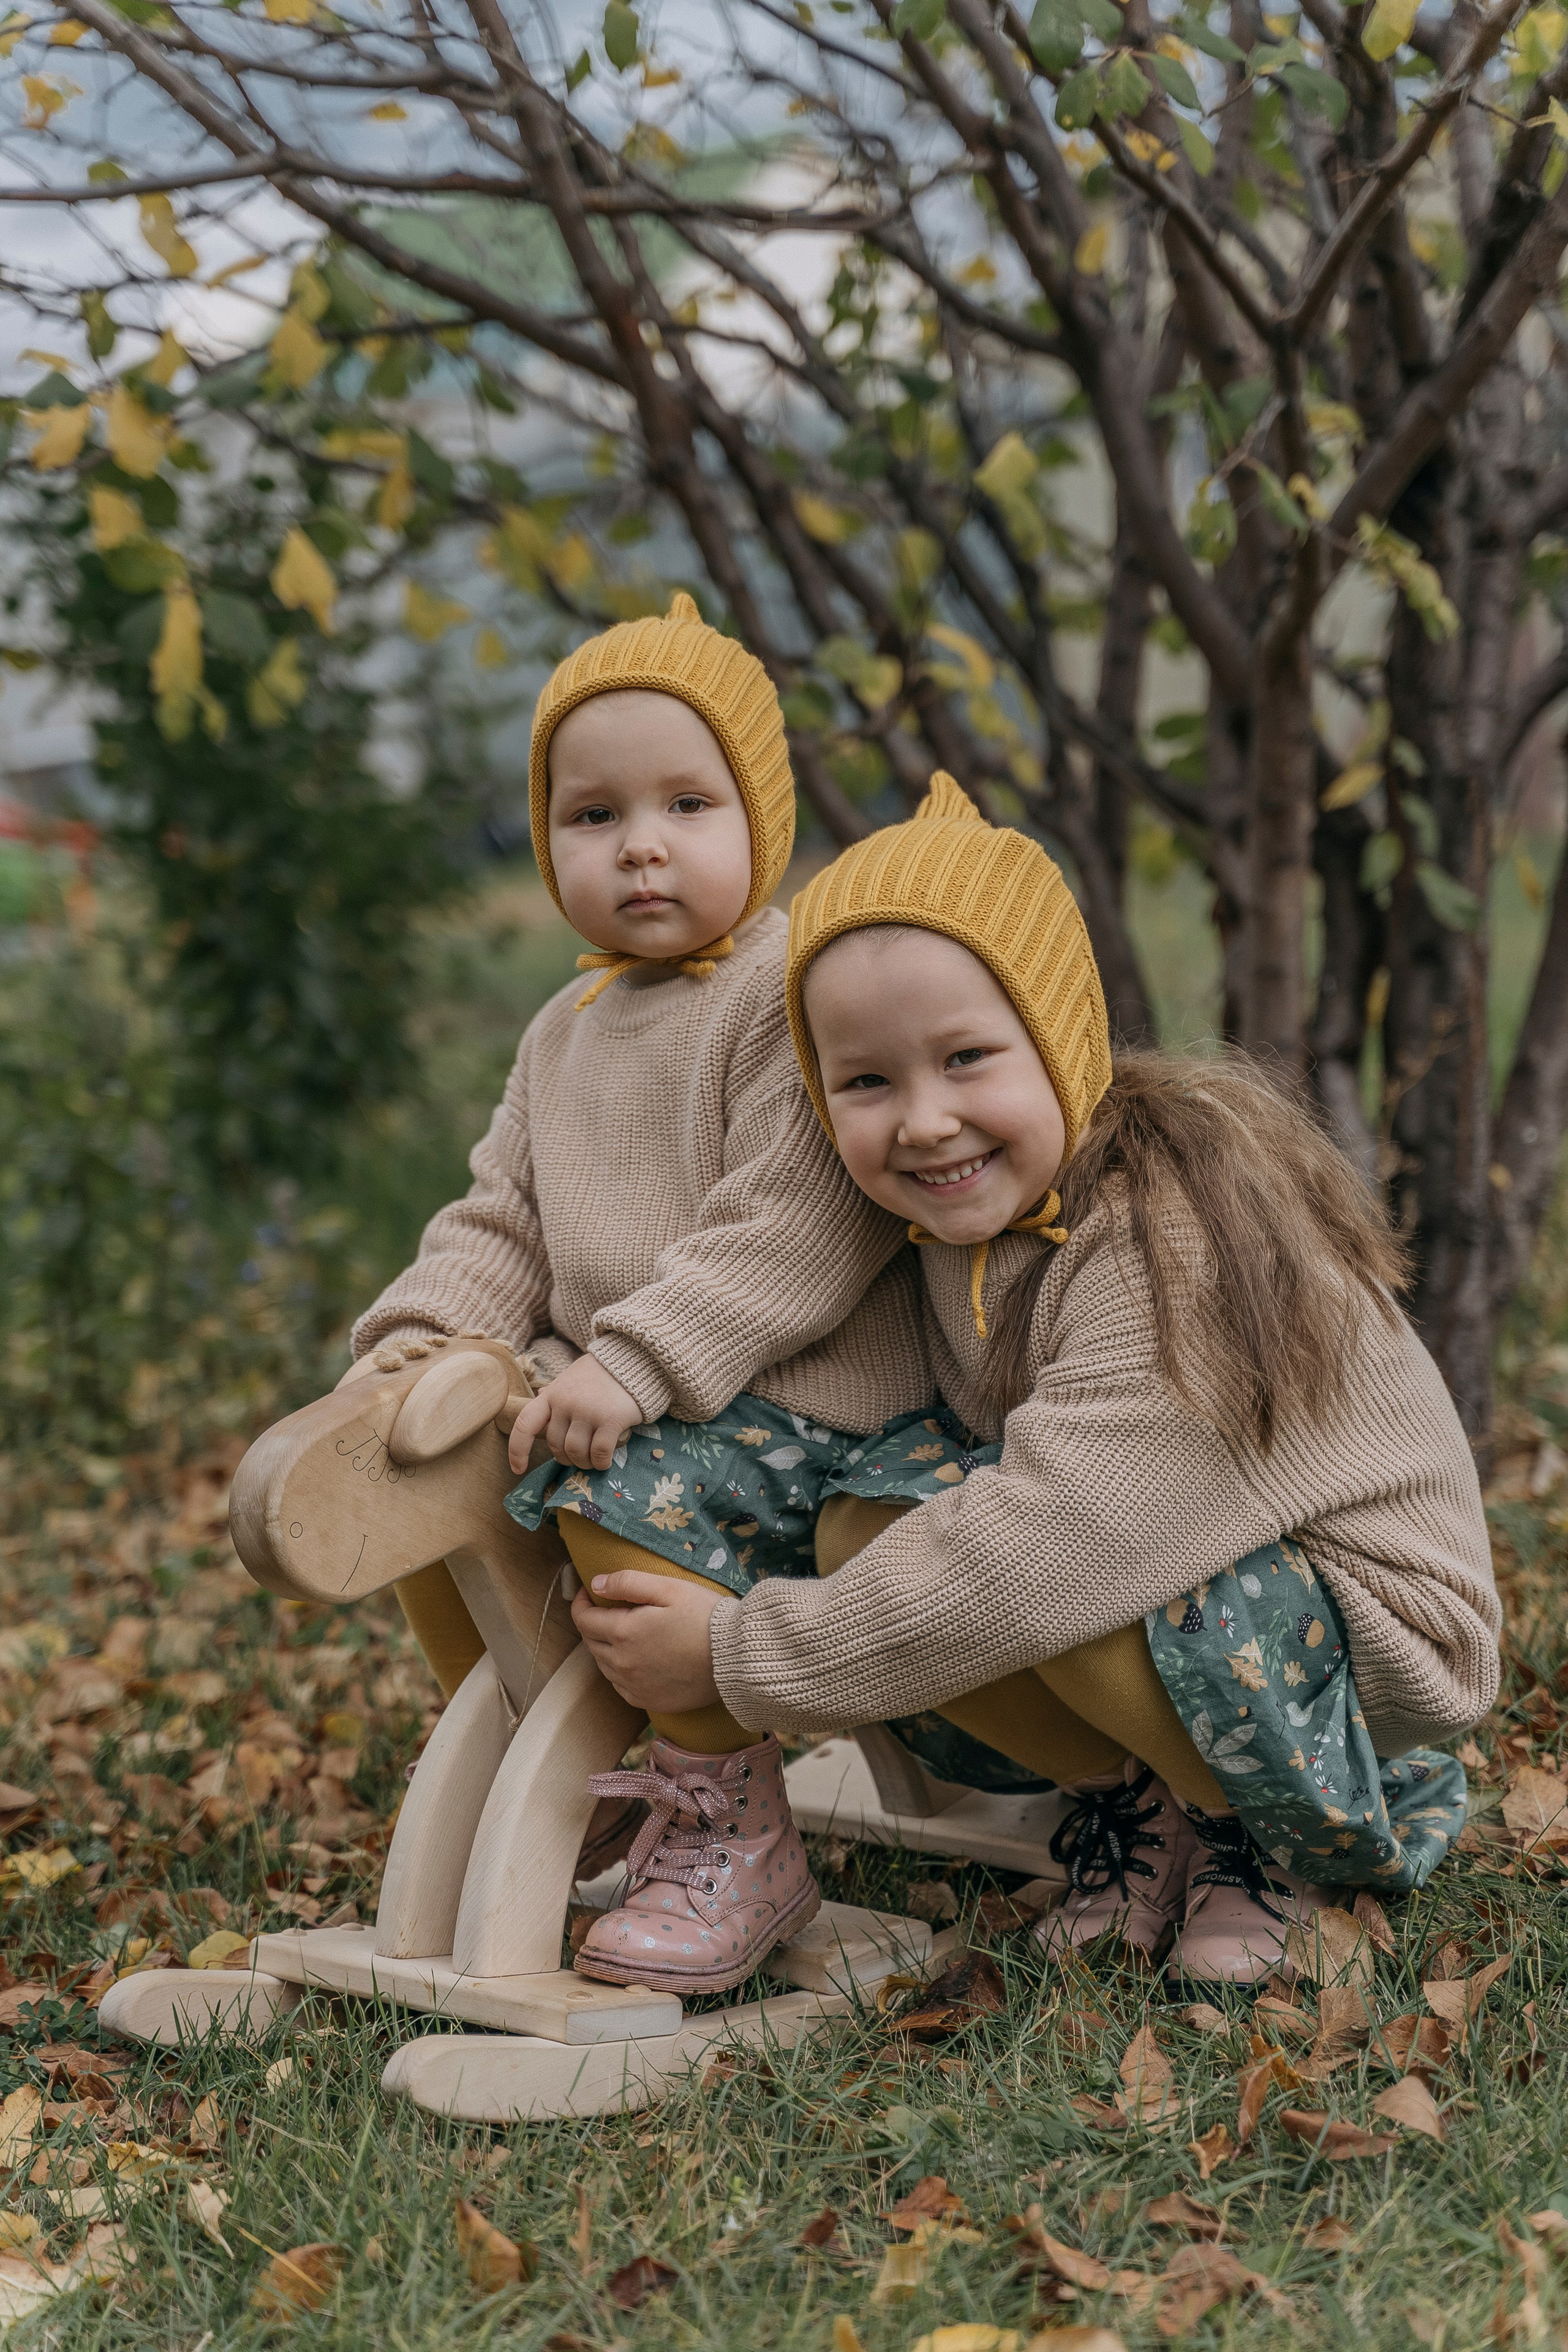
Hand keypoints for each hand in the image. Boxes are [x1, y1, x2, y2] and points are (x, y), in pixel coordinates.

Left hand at [508, 1354, 642, 1472]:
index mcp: (552, 1394)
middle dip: (566, 1458)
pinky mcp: (611, 1419)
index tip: (518, 1469)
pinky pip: (599, 1453)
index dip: (518, 1450)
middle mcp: (566, 1403)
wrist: (633, 1360)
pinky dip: (601, 1462)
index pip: (526, 1424)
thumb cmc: (599, 1374)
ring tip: (593, 1460)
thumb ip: (556, 1392)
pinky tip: (604, 1461)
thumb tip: (539, 1396)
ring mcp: (588, 1411)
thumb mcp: (571, 1378)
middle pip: (556, 1445)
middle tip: (579, 1457)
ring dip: (584, 1462)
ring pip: (576, 1452)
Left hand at [571, 1570, 723, 1713]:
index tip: (588, 1592)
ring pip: (604, 1666)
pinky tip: (633, 1660)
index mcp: (624, 1633)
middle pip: (591, 1643)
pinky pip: (621, 1686)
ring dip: (604, 1648)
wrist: (736, 1658)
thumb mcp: (668, 1588)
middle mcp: (623, 1664)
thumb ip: (628, 1582)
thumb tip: (595, 1584)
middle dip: (592, 1624)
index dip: (581, 1603)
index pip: (584, 1619)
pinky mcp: (650, 1701)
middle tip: (605, 1609)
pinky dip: (619, 1671)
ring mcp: (635, 1686)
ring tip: (620, 1632)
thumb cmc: (704, 1617)